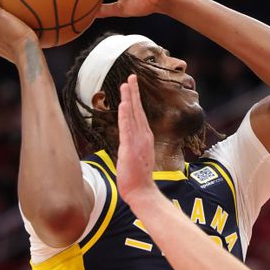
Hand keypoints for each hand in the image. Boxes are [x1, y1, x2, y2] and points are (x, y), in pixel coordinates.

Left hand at [117, 75, 158, 201]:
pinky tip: (124, 104)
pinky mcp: (130, 148)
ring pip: (133, 115)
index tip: (132, 86)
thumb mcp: (137, 158)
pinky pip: (127, 128)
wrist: (142, 192)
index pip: (140, 115)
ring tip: (126, 84)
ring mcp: (138, 141)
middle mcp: (144, 137)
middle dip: (134, 93)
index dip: (136, 99)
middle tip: (131, 77)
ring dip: (130, 99)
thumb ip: (134, 147)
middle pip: (138, 110)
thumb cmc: (138, 179)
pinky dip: (126, 115)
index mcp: (145, 138)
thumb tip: (128, 143)